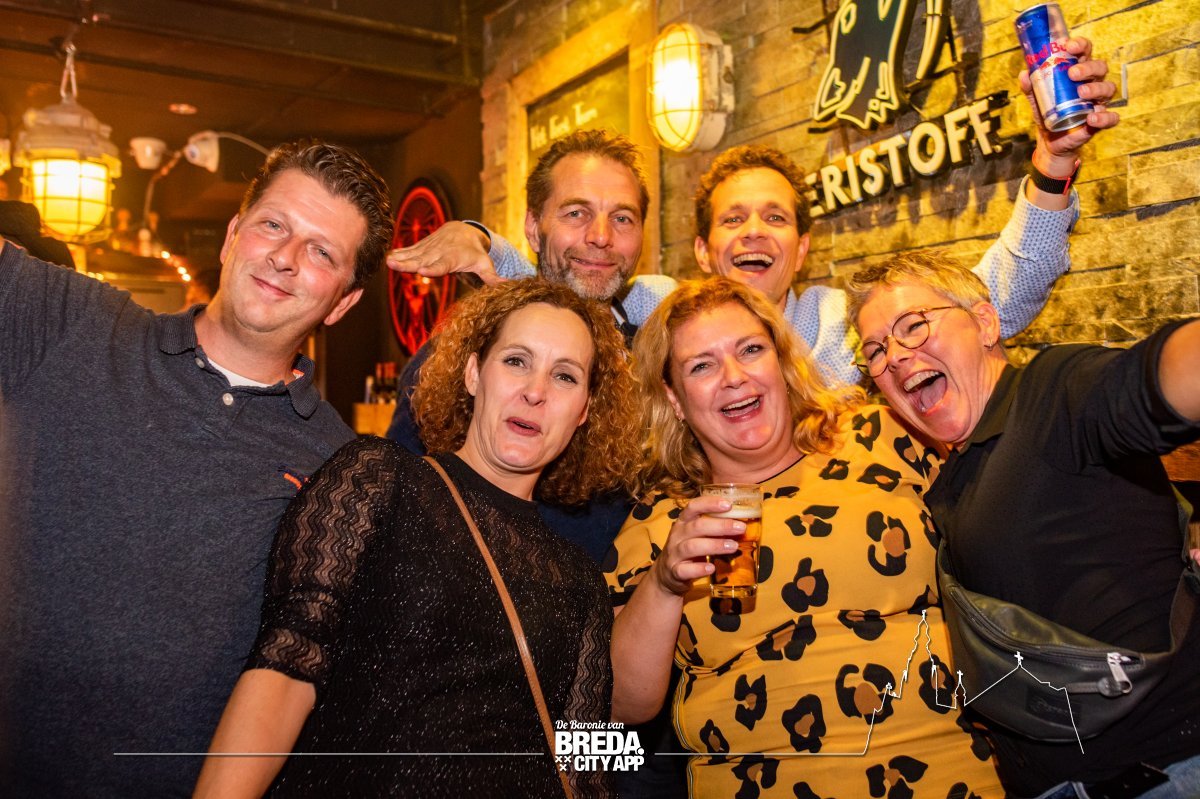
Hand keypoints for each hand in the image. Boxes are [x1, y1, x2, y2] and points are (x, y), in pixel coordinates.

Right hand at [385, 221, 503, 285]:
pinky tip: (388, 257)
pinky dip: (400, 253)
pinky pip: (411, 250)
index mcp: (454, 258)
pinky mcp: (424, 246)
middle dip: (410, 263)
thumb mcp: (484, 263)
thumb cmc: (475, 252)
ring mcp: (430, 248)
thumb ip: (492, 277)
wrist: (464, 231)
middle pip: (424, 259)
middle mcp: (440, 252)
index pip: (443, 264)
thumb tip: (507, 286)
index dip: (433, 267)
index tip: (422, 270)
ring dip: (401, 258)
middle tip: (395, 265)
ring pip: (415, 254)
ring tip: (388, 261)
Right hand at [652, 495, 747, 595]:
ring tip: (733, 546)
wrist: (666, 575)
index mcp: (683, 522)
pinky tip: (711, 568)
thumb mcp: (695, 535)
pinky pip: (685, 570)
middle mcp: (677, 535)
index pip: (693, 507)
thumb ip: (713, 528)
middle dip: (720, 526)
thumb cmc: (687, 549)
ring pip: (692, 547)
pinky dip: (699, 569)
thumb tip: (741, 523)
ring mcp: (674, 554)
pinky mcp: (675, 572)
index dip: (709, 504)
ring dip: (714, 545)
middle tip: (740, 528)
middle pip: (696, 526)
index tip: (728, 504)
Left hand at [1020, 36, 1119, 175]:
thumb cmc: (1047, 112)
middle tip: (1073, 73)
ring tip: (1081, 92)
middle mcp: (1092, 83)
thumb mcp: (1036, 98)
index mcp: (1079, 72)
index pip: (1085, 52)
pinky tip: (1092, 117)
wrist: (1049, 140)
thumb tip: (1024, 74)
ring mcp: (1098, 102)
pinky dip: (1105, 117)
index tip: (1069, 46)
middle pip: (1100, 67)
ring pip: (1108, 88)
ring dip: (1096, 88)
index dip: (1080, 45)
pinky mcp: (1100, 121)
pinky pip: (1111, 118)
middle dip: (1088, 67)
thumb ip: (1030, 87)